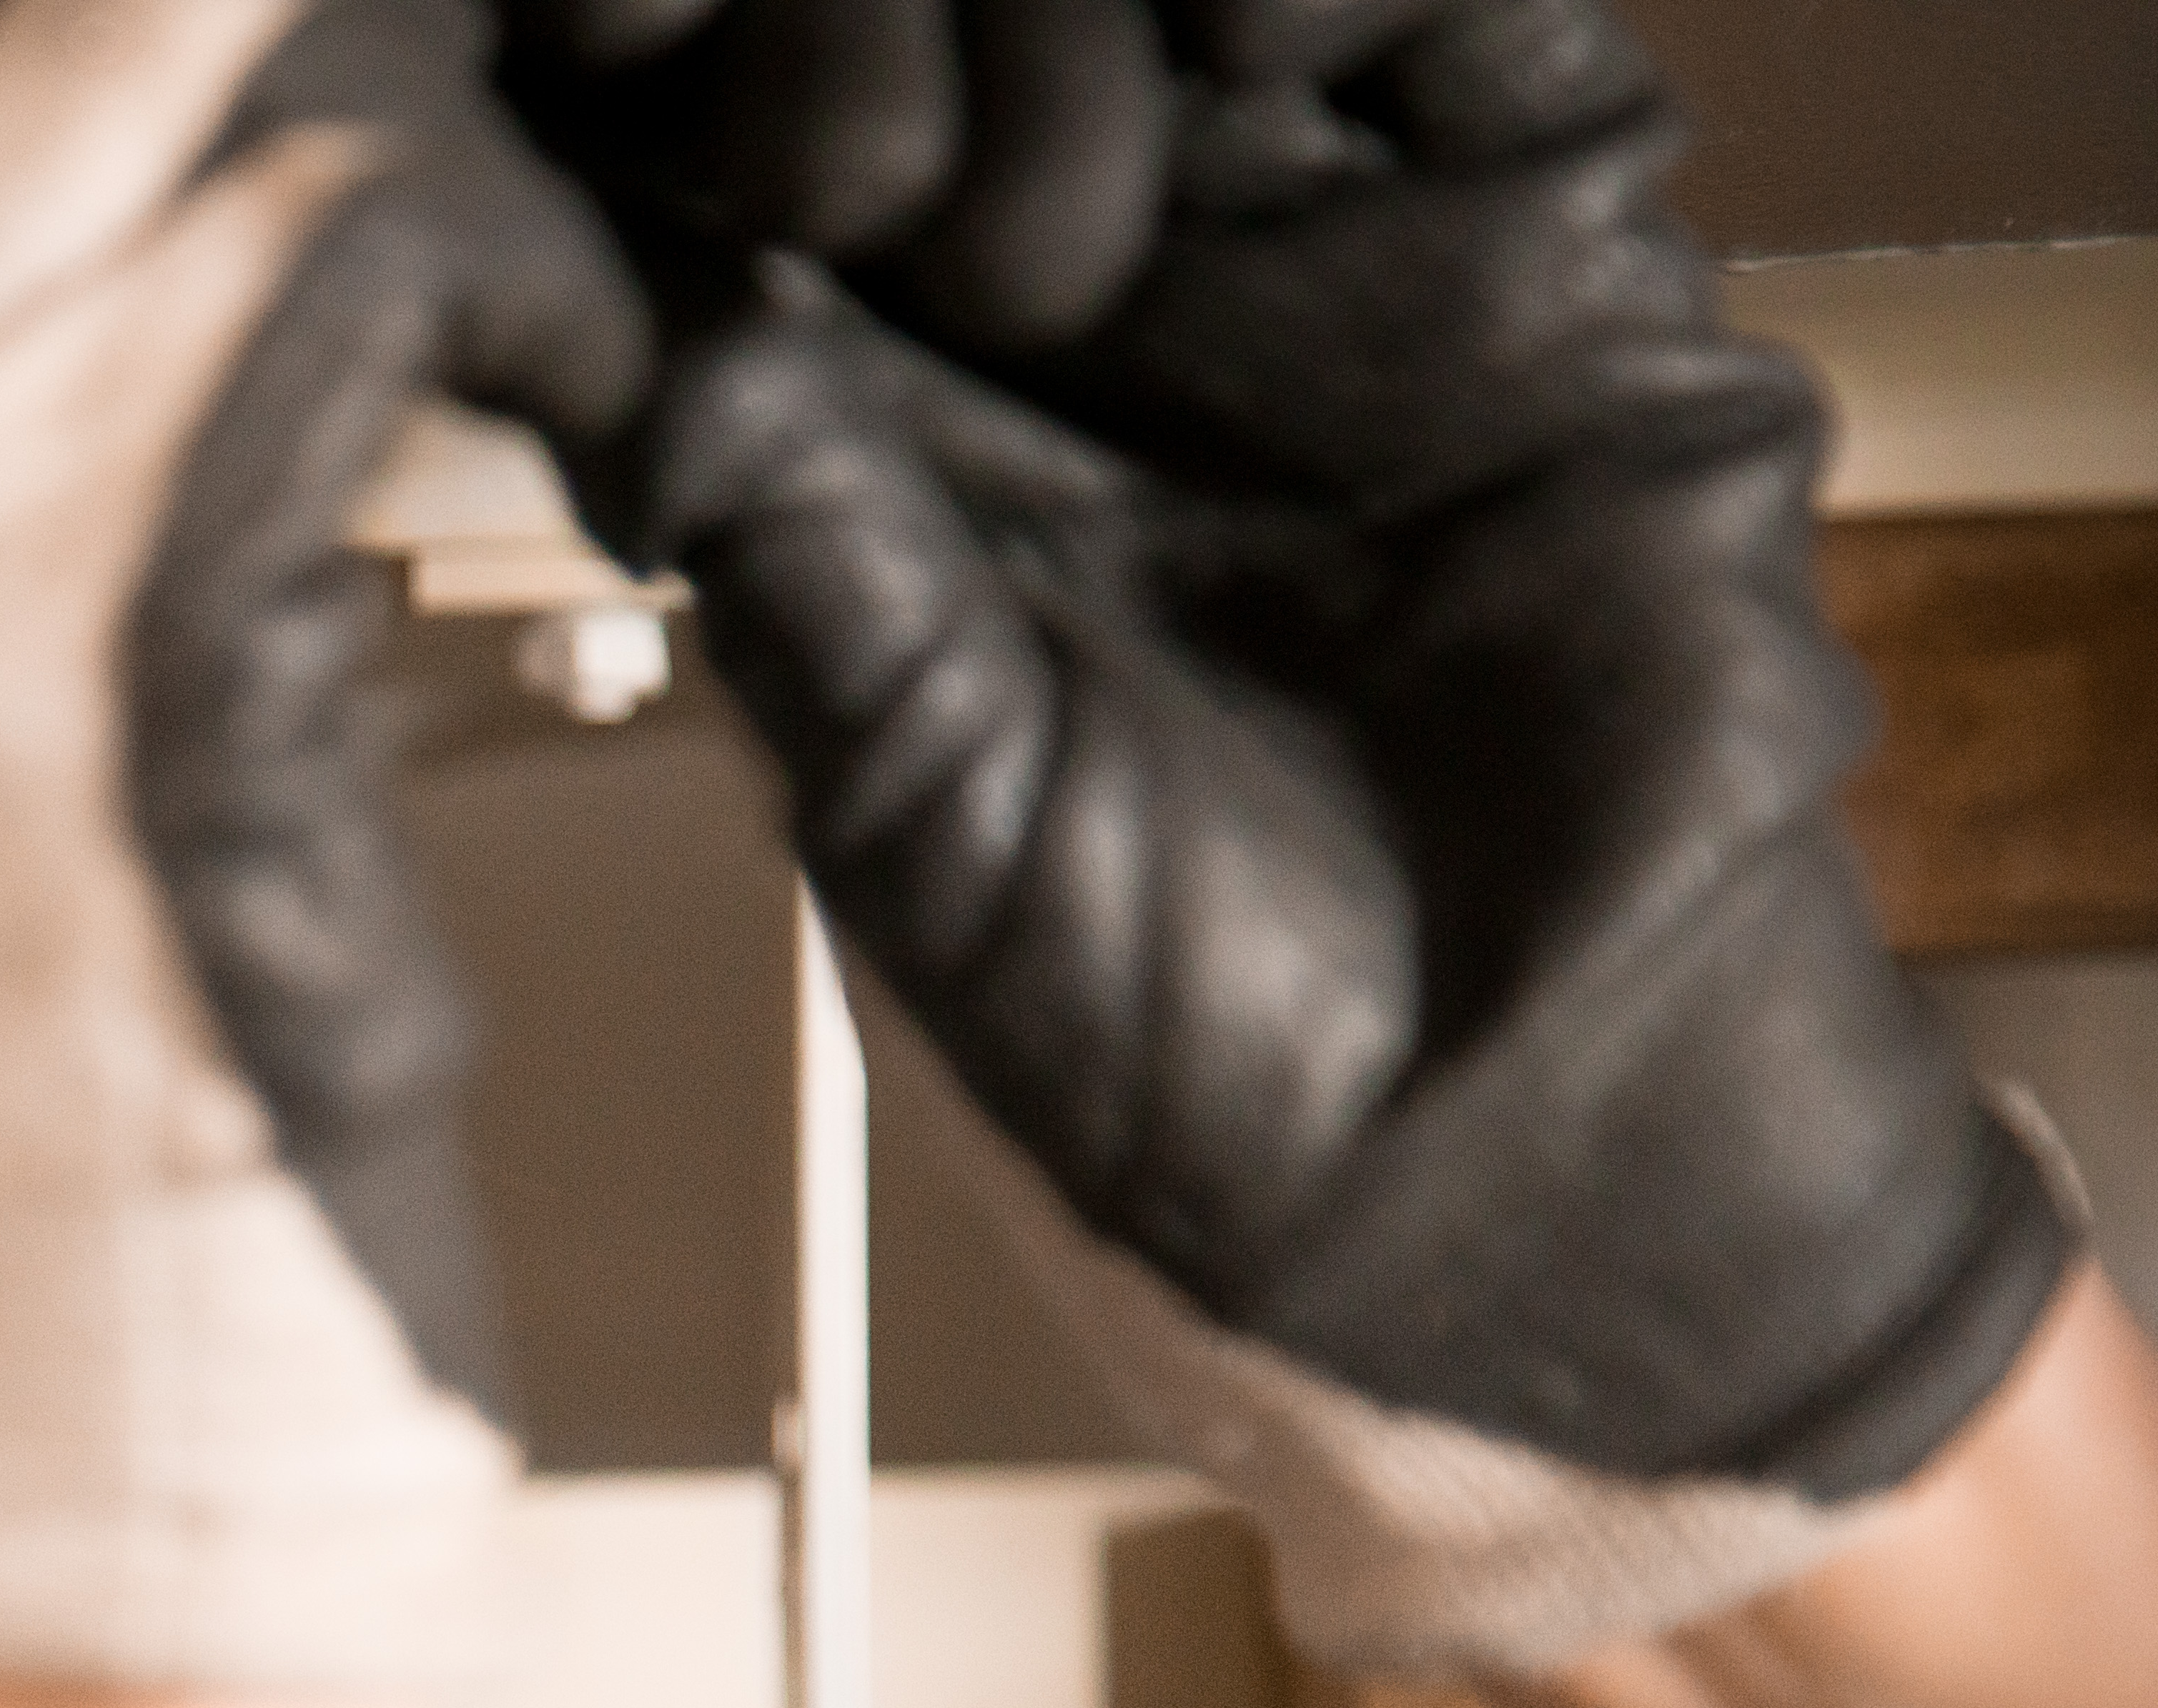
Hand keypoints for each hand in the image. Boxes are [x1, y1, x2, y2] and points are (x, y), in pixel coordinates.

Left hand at [511, 0, 2077, 1668]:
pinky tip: (1266, 12)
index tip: (614, 58)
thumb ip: (804, 568)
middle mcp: (1086, 336)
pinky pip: (1459, 24)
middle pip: (945, 44)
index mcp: (897, 456)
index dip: (684, 104)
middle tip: (847, 91)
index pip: (750, 194)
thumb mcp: (925, 805)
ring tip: (1042, 12)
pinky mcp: (1543, 245)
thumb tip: (649, 356)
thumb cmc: (1191, 1044)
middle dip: (870, 7)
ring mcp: (1313, 272)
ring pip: (1176, 2)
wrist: (1518, 1144)